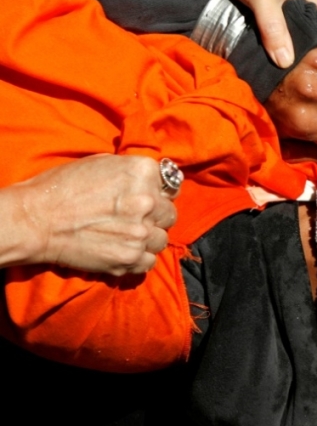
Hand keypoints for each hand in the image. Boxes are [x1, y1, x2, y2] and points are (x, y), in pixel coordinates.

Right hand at [10, 155, 178, 275]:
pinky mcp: (131, 257)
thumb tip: (153, 181)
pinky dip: (138, 258)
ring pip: (162, 239)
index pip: (171, 185)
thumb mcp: (102, 164)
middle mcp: (148, 200)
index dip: (159, 193)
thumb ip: (133, 173)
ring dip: (147, 239)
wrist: (36, 220)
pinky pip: (150, 261)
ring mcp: (142, 232)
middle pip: (169, 213)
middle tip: (133, 219)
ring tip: (124, 236)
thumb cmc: (62, 188)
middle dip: (155, 216)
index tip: (148, 198)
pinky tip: (121, 250)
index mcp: (142, 172)